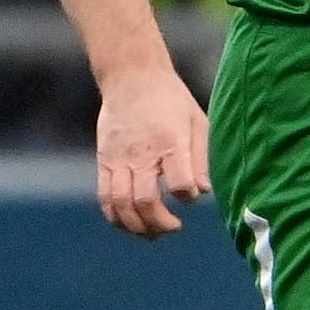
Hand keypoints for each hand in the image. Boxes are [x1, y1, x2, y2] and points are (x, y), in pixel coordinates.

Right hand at [96, 61, 210, 237]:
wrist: (132, 77)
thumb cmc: (171, 100)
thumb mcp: (197, 122)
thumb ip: (202, 158)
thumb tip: (205, 191)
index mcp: (170, 142)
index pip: (180, 183)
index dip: (188, 196)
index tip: (192, 195)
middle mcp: (141, 154)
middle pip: (145, 201)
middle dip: (160, 223)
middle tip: (174, 227)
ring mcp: (118, 158)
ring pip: (120, 204)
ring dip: (136, 226)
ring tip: (152, 232)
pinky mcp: (104, 160)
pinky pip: (104, 196)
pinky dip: (115, 216)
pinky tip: (130, 223)